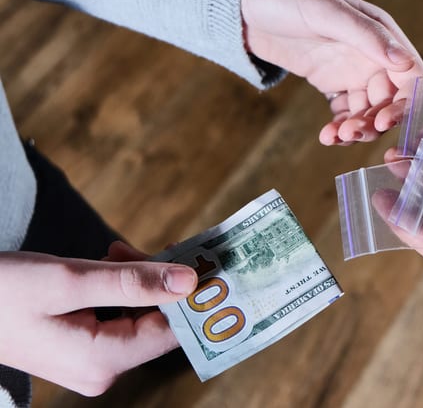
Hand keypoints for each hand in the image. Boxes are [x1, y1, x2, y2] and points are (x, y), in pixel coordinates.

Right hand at [0, 243, 196, 395]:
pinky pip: (117, 318)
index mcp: (104, 360)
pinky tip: (105, 263)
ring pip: (139, 315)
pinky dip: (118, 289)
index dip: (193, 297)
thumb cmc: (4, 291)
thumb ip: (133, 282)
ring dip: (136, 280)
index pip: (173, 331)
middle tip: (140, 247)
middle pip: (157, 321)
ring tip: (115, 251)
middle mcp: (102, 370)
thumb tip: (189, 281)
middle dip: (158, 281)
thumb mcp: (70, 280)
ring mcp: (91, 363)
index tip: (205, 262)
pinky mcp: (81, 349)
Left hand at [241, 0, 422, 144]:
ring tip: (334, 136)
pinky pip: (346, 114)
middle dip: (376, 121)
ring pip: (369, 112)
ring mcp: (352, 71)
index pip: (411, 75)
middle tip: (351, 133)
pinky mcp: (332, 84)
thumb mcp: (329, 14)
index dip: (405, 102)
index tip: (385, 122)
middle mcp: (373, 55)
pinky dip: (340, 128)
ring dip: (357, 129)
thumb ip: (368, 37)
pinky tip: (327, 136)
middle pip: (391, 100)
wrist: (244, 5)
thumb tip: (405, 62)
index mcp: (382, 34)